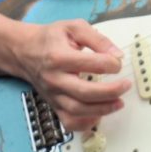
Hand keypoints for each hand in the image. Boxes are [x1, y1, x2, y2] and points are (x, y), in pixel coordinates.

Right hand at [14, 19, 130, 131]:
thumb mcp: (74, 27)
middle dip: (110, 92)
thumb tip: (117, 54)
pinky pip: (69, 122)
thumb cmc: (51, 38)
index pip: (89, 64)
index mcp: (58, 57)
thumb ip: (97, 39)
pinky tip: (99, 114)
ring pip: (77, 111)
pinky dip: (85, 123)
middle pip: (83, 93)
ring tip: (119, 103)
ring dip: (102, 109)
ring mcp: (53, 95)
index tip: (119, 62)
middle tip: (125, 86)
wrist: (25, 51)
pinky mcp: (53, 105)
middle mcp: (54, 79)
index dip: (110, 64)